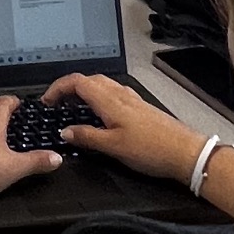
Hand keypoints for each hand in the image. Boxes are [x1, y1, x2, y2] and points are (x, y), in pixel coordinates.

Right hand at [42, 70, 212, 188]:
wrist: (186, 153)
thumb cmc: (153, 149)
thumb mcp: (113, 147)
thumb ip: (87, 137)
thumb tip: (66, 132)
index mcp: (110, 100)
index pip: (76, 82)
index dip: (57, 88)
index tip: (46, 100)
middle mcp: (120, 94)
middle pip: (88, 80)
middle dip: (68, 88)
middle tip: (55, 103)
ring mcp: (132, 100)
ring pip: (101, 85)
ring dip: (83, 91)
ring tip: (73, 107)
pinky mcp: (140, 108)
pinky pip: (112, 94)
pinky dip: (98, 98)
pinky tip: (99, 114)